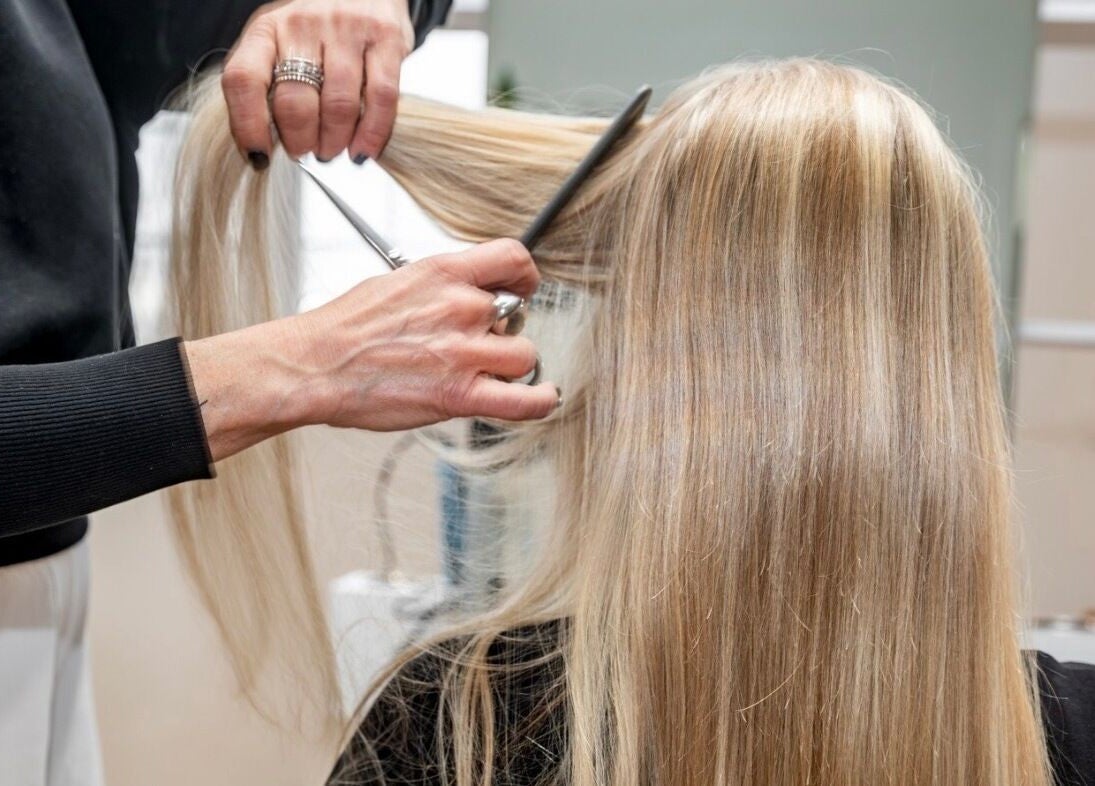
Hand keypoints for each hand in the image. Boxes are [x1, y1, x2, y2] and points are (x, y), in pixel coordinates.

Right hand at [185, 240, 559, 461]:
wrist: (314, 365)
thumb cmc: (345, 329)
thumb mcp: (396, 282)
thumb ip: (440, 287)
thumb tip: (468, 294)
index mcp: (443, 273)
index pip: (512, 258)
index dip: (524, 276)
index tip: (521, 287)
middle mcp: (460, 307)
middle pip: (515, 314)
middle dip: (502, 330)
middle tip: (475, 343)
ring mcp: (462, 351)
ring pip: (523, 355)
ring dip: (510, 364)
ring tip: (486, 370)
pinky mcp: (459, 394)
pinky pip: (524, 400)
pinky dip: (541, 399)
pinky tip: (544, 395)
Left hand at [221, 0, 414, 168]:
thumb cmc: (317, 30)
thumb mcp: (279, 47)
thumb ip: (268, 87)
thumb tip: (267, 148)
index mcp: (265, 30)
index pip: (244, 80)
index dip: (248, 126)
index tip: (260, 157)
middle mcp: (302, 24)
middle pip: (295, 102)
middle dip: (301, 142)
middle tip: (308, 152)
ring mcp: (346, 29)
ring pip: (338, 106)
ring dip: (334, 142)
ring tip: (333, 150)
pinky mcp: (386, 39)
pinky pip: (381, 98)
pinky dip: (372, 134)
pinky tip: (364, 149)